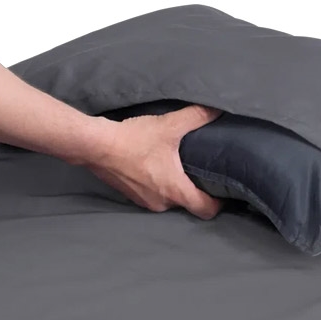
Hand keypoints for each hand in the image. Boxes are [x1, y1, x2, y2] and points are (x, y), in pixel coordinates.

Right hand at [86, 104, 223, 219]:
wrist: (96, 146)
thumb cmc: (134, 140)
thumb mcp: (169, 126)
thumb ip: (196, 117)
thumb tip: (217, 109)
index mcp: (175, 191)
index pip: (206, 209)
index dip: (219, 203)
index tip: (225, 192)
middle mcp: (161, 203)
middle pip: (187, 204)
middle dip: (195, 190)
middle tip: (201, 173)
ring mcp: (144, 201)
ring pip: (168, 200)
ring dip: (173, 187)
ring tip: (177, 168)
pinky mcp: (130, 195)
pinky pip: (151, 195)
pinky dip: (156, 185)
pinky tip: (154, 167)